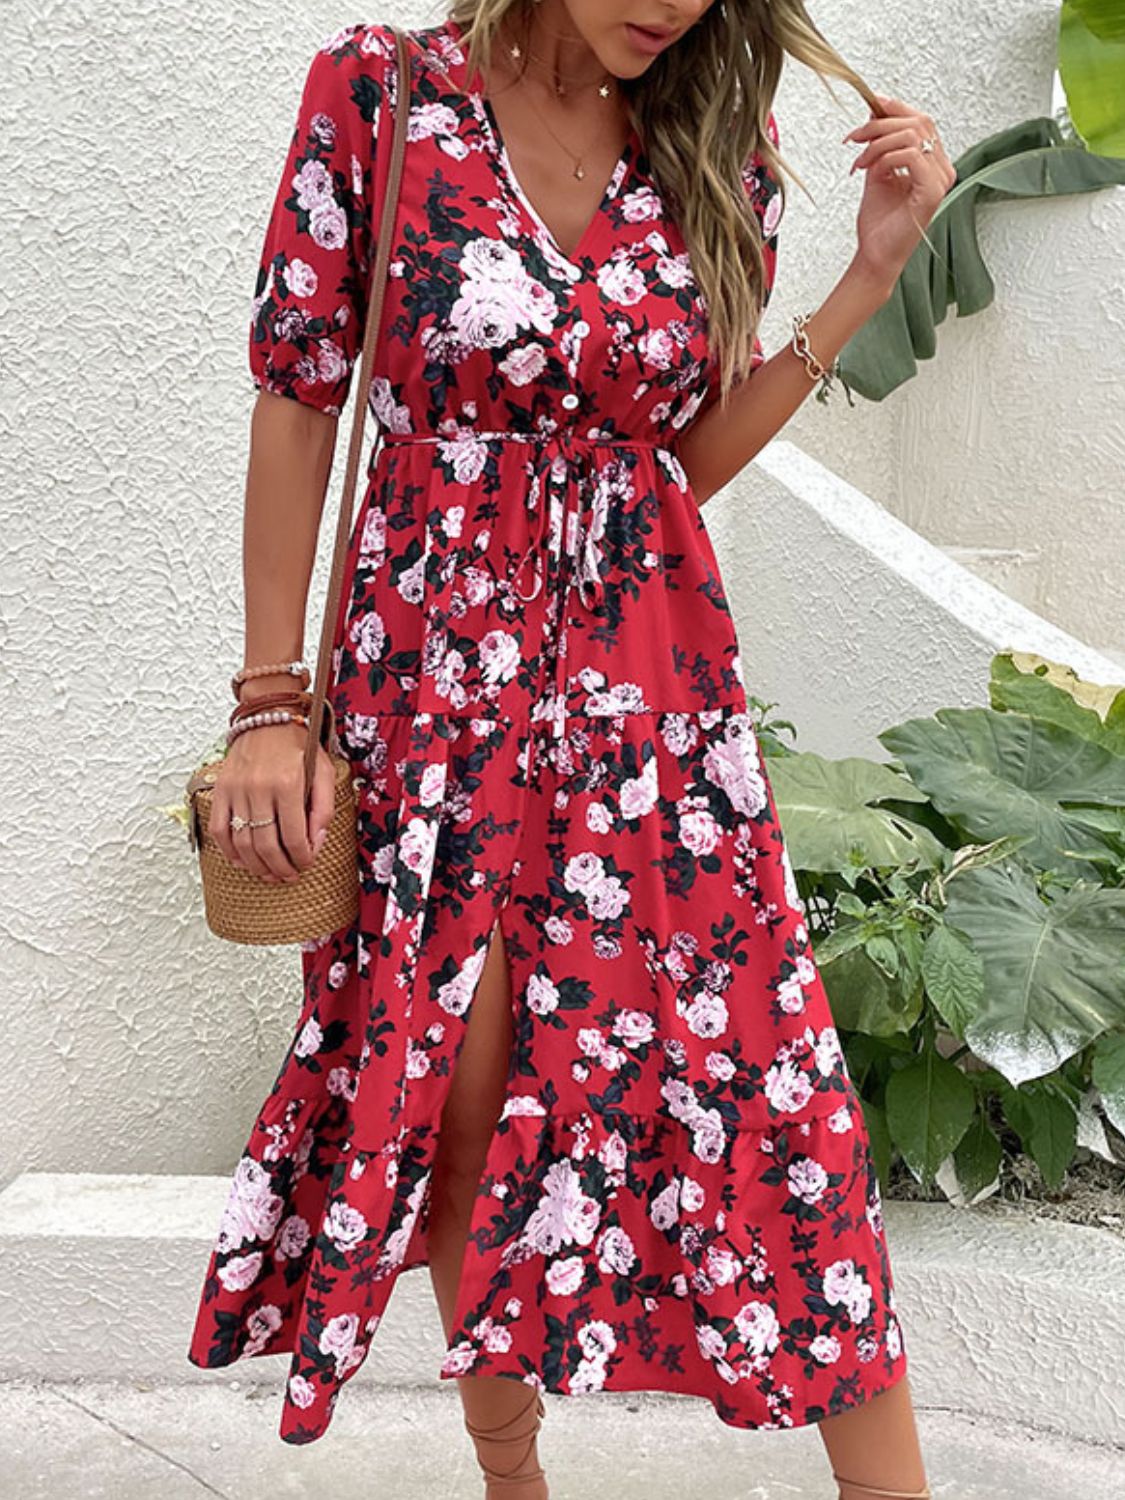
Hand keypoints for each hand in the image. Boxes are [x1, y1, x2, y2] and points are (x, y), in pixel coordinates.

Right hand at [208, 721, 336, 884]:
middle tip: (290, 876)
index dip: (302, 857)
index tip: (307, 863)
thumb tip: (316, 842)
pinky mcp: (220, 790)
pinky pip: (219, 830)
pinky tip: (243, 861)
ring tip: (270, 874)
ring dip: (257, 866)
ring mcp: (236, 790)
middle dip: (281, 868)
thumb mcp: (324, 771)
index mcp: (288, 783)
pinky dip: (229, 852)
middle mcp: (259, 788)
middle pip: (267, 845)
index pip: (294, 836)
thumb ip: (324, 808)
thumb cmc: (298, 745)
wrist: (267, 718)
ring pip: (242, 843)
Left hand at [844, 93, 956, 288]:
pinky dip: (885, 158)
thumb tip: (875, 112)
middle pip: (919, 121)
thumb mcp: (877, 172)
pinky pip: (910, 155)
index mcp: (933, 163)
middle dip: (880, 124)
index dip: (895, 108)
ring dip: (877, 143)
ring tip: (859, 162)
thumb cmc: (879, 223)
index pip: (921, 120)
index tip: (869, 107)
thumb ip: (881, 145)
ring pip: (913, 135)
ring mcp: (940, 180)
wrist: (876, 256)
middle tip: (855, 137)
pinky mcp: (932, 191)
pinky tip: (872, 172)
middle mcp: (942, 169)